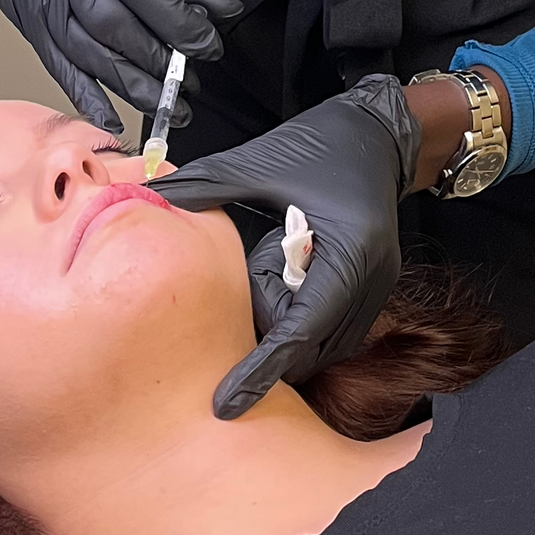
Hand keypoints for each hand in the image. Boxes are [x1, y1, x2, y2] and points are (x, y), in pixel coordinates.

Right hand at [0, 0, 239, 136]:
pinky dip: (86, 95)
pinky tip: (113, 116)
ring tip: (167, 105)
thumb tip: (217, 10)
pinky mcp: (26, 21)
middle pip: (116, 31)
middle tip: (191, 82)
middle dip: (159, 64)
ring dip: (131, 87)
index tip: (207, 46)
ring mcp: (39, 1)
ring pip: (89, 56)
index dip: (179, 26)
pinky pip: (58, 66)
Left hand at [149, 78, 418, 418]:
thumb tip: (153, 197)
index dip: (260, 370)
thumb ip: (209, 184)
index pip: (301, 331)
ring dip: (288, 331)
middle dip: (271, 337)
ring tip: (268, 274)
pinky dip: (304, 323)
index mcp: (350, 251)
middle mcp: (371, 279)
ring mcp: (378, 287)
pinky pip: (334, 329)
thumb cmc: (326, 142)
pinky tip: (284, 286)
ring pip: (326, 345)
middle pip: (313, 346)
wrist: (381, 132)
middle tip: (250, 279)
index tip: (225, 402)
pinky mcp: (373, 287)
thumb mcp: (263, 160)